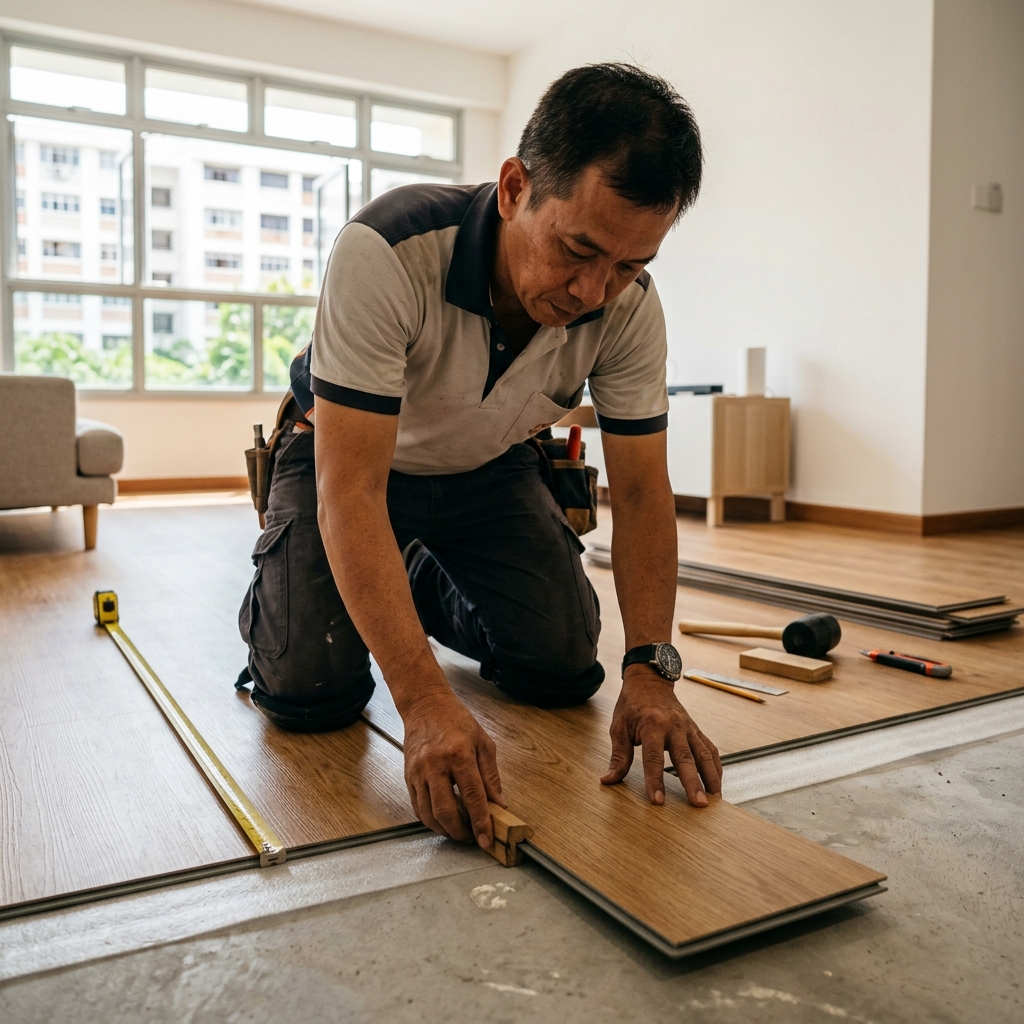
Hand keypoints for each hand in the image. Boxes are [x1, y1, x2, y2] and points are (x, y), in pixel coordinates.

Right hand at [402, 690, 504, 847]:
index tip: (486, 839)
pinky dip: (430, 820)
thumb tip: (498, 803)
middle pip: (446, 811)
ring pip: (428, 814)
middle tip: (472, 839)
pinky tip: (442, 821)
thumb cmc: (456, 721)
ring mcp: (418, 772)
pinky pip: (417, 807)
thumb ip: (491, 775)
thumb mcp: (483, 742)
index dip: (480, 822)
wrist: (425, 705)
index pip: (472, 796)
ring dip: (444, 830)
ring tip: (458, 832)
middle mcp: (435, 765)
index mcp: (459, 754)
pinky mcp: (408, 776)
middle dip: (460, 832)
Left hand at [601, 666, 722, 805]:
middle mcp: (674, 726)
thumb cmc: (632, 705)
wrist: (649, 681)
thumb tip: (608, 780)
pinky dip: (716, 766)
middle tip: (699, 804)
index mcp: (652, 725)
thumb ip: (618, 756)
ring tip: (715, 799)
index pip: (653, 758)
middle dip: (693, 782)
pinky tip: (717, 783)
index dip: (655, 780)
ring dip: (711, 777)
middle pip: (685, 758)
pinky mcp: (696, 729)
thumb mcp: (619, 728)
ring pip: (703, 754)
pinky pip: (709, 748)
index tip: (658, 801)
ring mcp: (688, 727)